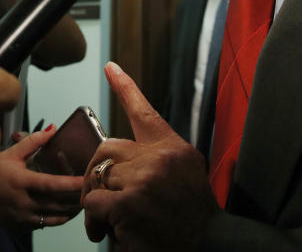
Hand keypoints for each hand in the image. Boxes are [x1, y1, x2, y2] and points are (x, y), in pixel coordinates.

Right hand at [0, 128, 82, 229]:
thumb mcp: (10, 154)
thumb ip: (33, 142)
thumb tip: (52, 129)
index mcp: (22, 182)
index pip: (51, 185)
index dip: (70, 183)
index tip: (85, 179)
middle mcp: (25, 202)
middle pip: (58, 202)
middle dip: (77, 197)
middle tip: (91, 188)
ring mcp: (25, 217)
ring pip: (56, 216)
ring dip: (72, 209)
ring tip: (84, 199)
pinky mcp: (25, 226)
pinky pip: (48, 223)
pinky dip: (61, 217)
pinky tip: (69, 209)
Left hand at [81, 62, 217, 250]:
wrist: (208, 244)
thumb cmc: (192, 213)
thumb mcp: (186, 172)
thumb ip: (159, 157)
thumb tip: (125, 157)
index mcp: (172, 147)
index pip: (144, 112)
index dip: (125, 87)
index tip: (110, 67)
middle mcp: (158, 158)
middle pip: (106, 149)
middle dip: (97, 173)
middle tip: (101, 196)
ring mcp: (142, 180)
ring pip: (96, 178)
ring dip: (97, 203)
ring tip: (110, 220)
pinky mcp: (127, 204)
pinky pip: (92, 202)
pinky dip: (94, 220)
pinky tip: (108, 230)